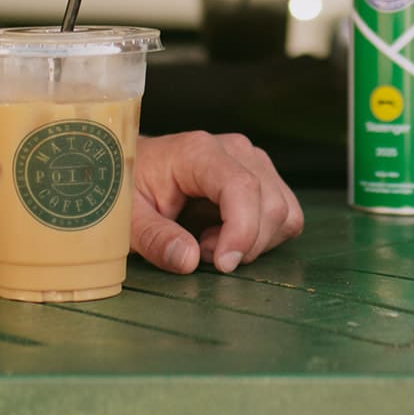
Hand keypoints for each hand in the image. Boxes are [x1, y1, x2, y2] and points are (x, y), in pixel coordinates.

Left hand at [131, 131, 302, 275]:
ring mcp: (253, 161)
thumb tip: (190, 261)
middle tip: (202, 252)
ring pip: (283, 211)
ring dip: (255, 241)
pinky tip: (227, 235)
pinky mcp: (262, 176)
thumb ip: (155, 239)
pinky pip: (285, 213)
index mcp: (199, 152)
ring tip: (211, 241)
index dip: (242, 231)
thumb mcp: (128, 218)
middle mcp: (235, 150)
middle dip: (244, 243)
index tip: (224, 264)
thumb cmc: (129, 188)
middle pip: (270, 204)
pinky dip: (264, 236)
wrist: (133, 167)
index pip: (242, 187)